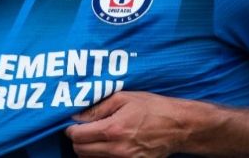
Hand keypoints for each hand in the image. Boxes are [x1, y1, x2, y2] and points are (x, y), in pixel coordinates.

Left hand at [65, 91, 197, 157]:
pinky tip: (108, 145)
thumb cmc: (152, 108)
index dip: (71, 130)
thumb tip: (76, 116)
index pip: (78, 136)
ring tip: (97, 137)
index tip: (73, 124)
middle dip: (78, 140)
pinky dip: (102, 156)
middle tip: (84, 130)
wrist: (178, 126)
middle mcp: (117, 149)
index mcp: (113, 129)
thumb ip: (98, 107)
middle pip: (81, 151)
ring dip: (88, 150)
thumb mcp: (124, 98)